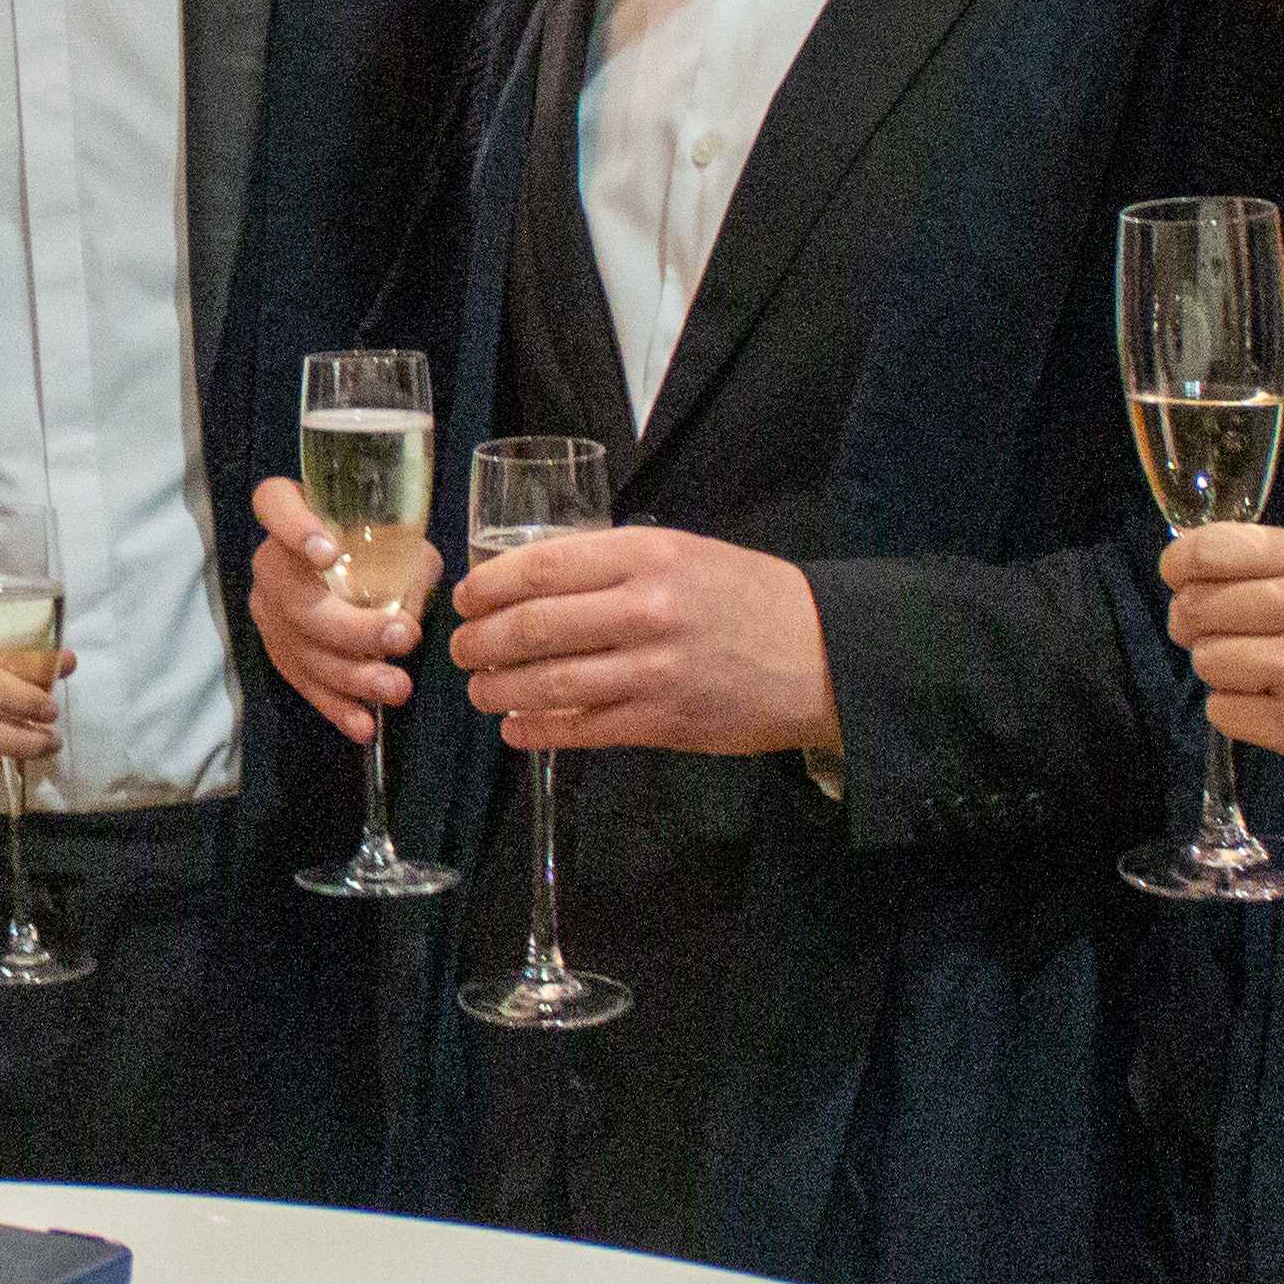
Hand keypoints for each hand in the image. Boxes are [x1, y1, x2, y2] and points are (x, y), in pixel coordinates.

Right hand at [248, 475, 429, 742]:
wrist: (359, 575)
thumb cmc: (384, 546)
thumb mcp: (404, 543)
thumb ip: (407, 570)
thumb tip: (408, 616)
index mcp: (292, 514)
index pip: (274, 505)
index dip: (294, 529)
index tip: (329, 553)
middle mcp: (271, 561)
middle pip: (294, 598)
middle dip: (351, 627)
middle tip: (402, 638)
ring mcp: (269, 610)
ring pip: (300, 648)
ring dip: (351, 675)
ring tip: (398, 688)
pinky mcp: (279, 651)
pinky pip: (302, 682)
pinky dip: (335, 705)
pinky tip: (363, 726)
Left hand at [451, 526, 837, 757]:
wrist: (822, 656)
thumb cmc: (747, 597)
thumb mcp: (683, 553)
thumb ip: (613, 563)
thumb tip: (532, 578)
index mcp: (647, 555)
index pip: (541, 567)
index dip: (488, 586)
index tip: (465, 598)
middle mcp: (646, 610)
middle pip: (533, 627)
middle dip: (480, 643)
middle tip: (461, 650)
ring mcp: (654, 670)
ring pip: (548, 683)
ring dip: (498, 690)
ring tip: (480, 690)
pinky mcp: (663, 722)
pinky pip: (581, 729)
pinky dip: (536, 730)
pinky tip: (515, 728)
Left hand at [1157, 523, 1283, 847]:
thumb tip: (1197, 567)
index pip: (1213, 547)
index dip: (1180, 565)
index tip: (1179, 580)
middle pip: (1196, 606)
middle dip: (1194, 624)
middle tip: (1224, 638)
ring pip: (1205, 661)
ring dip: (1224, 674)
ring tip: (1270, 680)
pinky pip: (1223, 713)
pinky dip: (1241, 716)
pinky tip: (1282, 714)